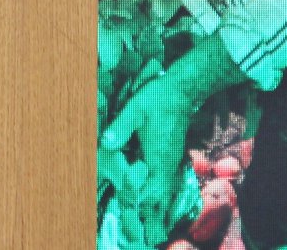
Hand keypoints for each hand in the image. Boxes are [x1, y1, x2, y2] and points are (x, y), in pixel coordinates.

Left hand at [100, 73, 195, 214]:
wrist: (181, 90)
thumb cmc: (158, 99)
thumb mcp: (135, 110)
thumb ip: (120, 128)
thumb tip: (105, 144)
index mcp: (159, 157)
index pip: (151, 191)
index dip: (136, 196)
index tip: (120, 192)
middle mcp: (166, 163)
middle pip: (155, 194)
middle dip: (138, 196)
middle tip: (118, 188)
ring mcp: (170, 161)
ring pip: (159, 186)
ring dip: (143, 187)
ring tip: (123, 181)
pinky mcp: (169, 156)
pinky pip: (160, 176)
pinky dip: (147, 178)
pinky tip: (133, 169)